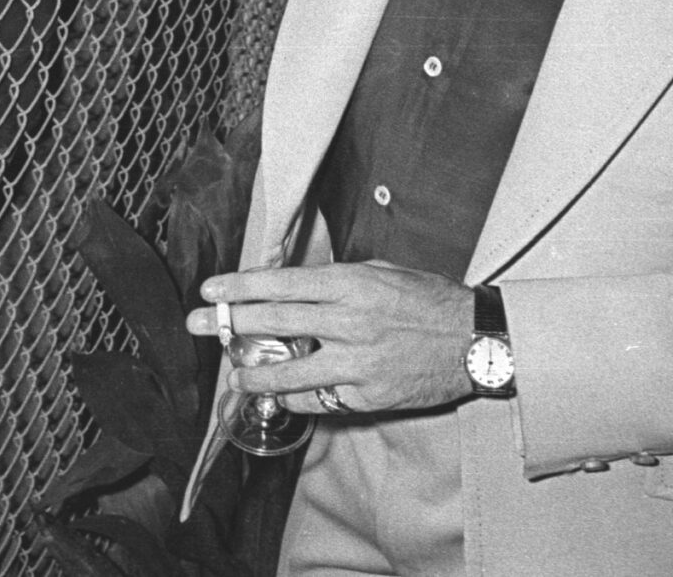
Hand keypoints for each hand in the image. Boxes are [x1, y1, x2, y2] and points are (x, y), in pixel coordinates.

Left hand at [186, 261, 474, 416]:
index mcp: (350, 284)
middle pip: (273, 324)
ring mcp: (356, 362)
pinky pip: (317, 400)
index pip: (280, 284)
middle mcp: (348, 321)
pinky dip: (295, 397)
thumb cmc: (429, 300)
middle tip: (195, 324)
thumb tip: (294, 288)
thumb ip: (336, 281)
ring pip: (288, 372)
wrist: (477, 339)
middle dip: (227, 324)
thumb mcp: (382, 272)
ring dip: (254, 374)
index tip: (210, 290)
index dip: (239, 288)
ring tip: (234, 375)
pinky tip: (280, 394)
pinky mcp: (367, 395)